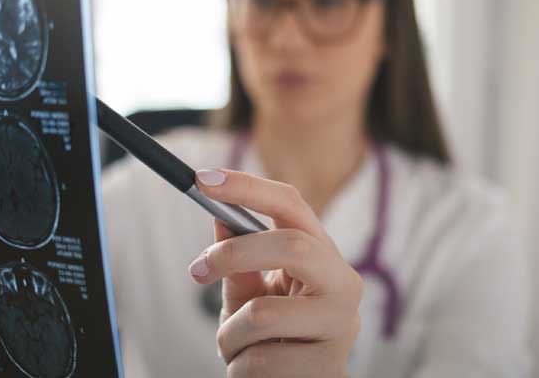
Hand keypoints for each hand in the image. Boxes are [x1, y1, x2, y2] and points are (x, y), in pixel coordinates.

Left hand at [188, 169, 363, 377]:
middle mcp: (342, 282)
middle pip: (292, 245)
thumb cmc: (274, 338)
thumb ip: (239, 261)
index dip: (247, 187)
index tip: (202, 179)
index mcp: (321, 254)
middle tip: (197, 270)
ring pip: (263, 313)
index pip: (292, 204)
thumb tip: (219, 215)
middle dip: (235, 254)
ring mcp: (341, 324)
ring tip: (236, 348)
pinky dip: (239, 368)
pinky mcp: (329, 366)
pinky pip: (260, 360)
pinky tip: (254, 372)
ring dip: (230, 334)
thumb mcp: (251, 295)